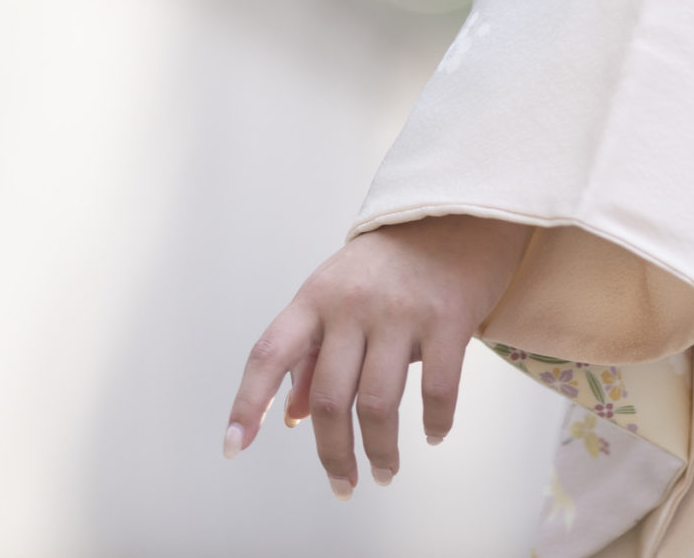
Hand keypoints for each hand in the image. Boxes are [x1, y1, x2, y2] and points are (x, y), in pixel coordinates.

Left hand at [224, 214, 533, 496]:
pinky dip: (435, 423)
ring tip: (384, 472)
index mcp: (315, 298)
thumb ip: (313, 354)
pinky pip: (436, 388)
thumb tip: (291, 417)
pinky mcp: (449, 318)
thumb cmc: (391, 260)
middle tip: (343, 484)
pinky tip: (433, 435)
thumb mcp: (337, 294)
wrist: (458, 209)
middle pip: (331, 399)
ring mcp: (401, 312)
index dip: (246, 403)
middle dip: (334, 454)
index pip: (269, 354)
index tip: (234, 446)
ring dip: (381, 451)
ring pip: (379, 403)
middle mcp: (353, 305)